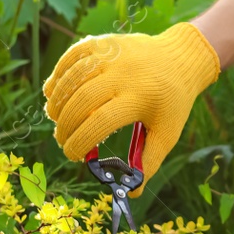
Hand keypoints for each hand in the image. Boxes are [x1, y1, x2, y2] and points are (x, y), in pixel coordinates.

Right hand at [42, 21, 220, 195]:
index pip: (100, 122)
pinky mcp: (104, 42)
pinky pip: (72, 57)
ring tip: (55, 119)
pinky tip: (53, 92)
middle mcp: (124, 74)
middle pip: (82, 101)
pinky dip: (58, 75)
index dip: (80, 142)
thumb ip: (150, 161)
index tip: (74, 156)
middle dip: (65, 126)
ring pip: (72, 77)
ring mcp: (112, 54)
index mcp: (140, 98)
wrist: (180, 58)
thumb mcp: (167, 132)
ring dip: (57, 101)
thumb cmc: (171, 101)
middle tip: (62, 140)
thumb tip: (131, 192)